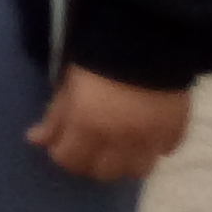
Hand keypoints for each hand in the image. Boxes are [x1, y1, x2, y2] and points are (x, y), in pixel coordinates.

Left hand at [29, 67, 191, 181]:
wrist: (146, 39)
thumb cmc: (95, 58)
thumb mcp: (67, 85)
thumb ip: (54, 117)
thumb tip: (35, 140)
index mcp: (88, 127)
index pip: (70, 160)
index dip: (63, 155)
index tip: (64, 146)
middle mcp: (120, 140)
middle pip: (104, 173)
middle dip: (93, 164)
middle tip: (90, 149)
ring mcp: (151, 138)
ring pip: (138, 171)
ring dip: (126, 163)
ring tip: (120, 148)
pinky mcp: (176, 130)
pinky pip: (165, 151)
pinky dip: (154, 147)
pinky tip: (146, 134)